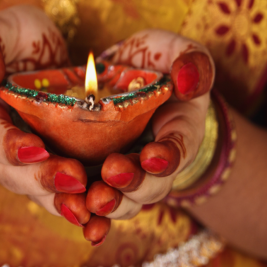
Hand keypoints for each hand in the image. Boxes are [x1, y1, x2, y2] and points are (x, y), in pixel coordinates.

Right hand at [0, 5, 108, 244]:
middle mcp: (5, 145)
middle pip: (17, 174)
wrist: (31, 57)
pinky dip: (83, 202)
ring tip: (91, 208)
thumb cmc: (14, 41)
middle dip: (44, 181)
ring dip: (65, 200)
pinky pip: (65, 187)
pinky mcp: (57, 160)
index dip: (11, 146)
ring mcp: (31, 158)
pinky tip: (105, 211)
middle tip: (75, 181)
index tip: (36, 149)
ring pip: (42, 189)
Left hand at [86, 29, 214, 227]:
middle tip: (113, 173)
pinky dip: (85, 213)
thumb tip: (188, 80)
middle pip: (151, 185)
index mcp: (179, 132)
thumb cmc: (154, 64)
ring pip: (122, 200)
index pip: (179, 148)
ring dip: (108, 204)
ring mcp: (127, 172)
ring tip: (89, 201)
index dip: (168, 156)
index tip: (152, 154)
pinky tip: (74, 216)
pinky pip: (94, 201)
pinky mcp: (98, 175)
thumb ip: (192, 60)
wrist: (128, 78)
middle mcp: (155, 161)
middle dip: (133, 184)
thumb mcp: (175, 51)